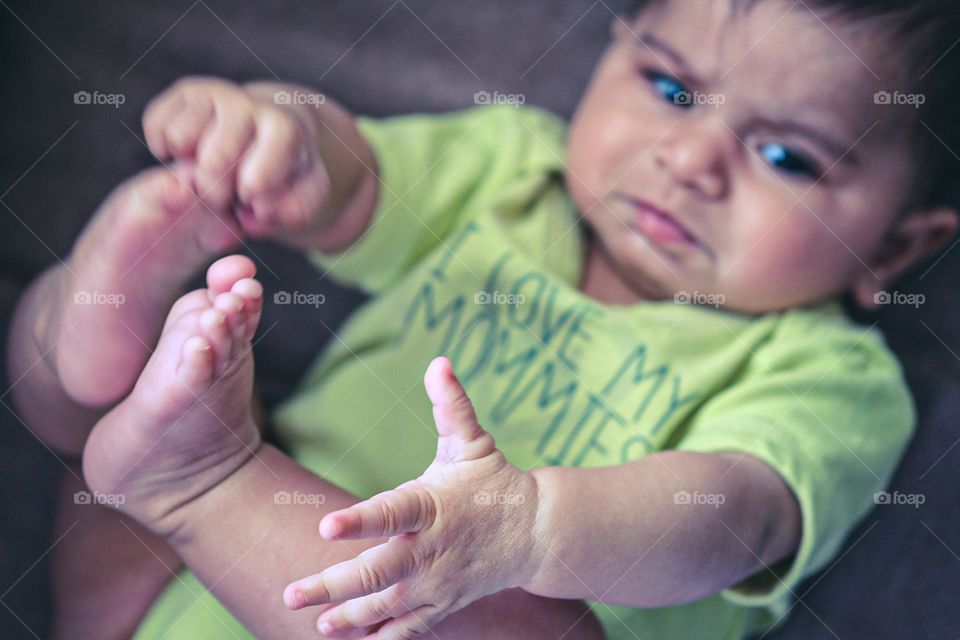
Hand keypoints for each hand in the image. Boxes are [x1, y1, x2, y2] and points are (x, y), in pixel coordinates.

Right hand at [142, 76, 330, 238]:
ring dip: (187, 170)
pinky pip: (158, 125)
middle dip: (215, 193)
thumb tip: (259, 212)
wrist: (270, 132)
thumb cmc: (285, 173)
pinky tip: (189, 156)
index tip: (251, 195)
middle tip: (225, 202)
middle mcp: (248, 104)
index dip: (262, 173)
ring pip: (180, 139)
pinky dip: (164, 149)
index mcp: (284, 128)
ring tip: (211, 175)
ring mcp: (215, 94)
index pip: (275, 144)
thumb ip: (292, 210)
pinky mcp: (186, 92)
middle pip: (215, 158)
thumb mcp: (302, 196)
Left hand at [283, 356, 544, 638]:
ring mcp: (436, 582)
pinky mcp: (442, 604)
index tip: (326, 524)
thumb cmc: (494, 482)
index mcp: (432, 505)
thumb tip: (439, 361)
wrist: (536, 533)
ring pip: (389, 607)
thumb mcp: (474, 441)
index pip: (392, 513)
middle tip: (291, 593)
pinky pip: (409, 629)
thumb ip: (452, 405)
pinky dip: (382, 639)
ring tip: (317, 622)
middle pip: (379, 572)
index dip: (360, 520)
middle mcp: (431, 548)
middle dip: (335, 586)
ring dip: (350, 618)